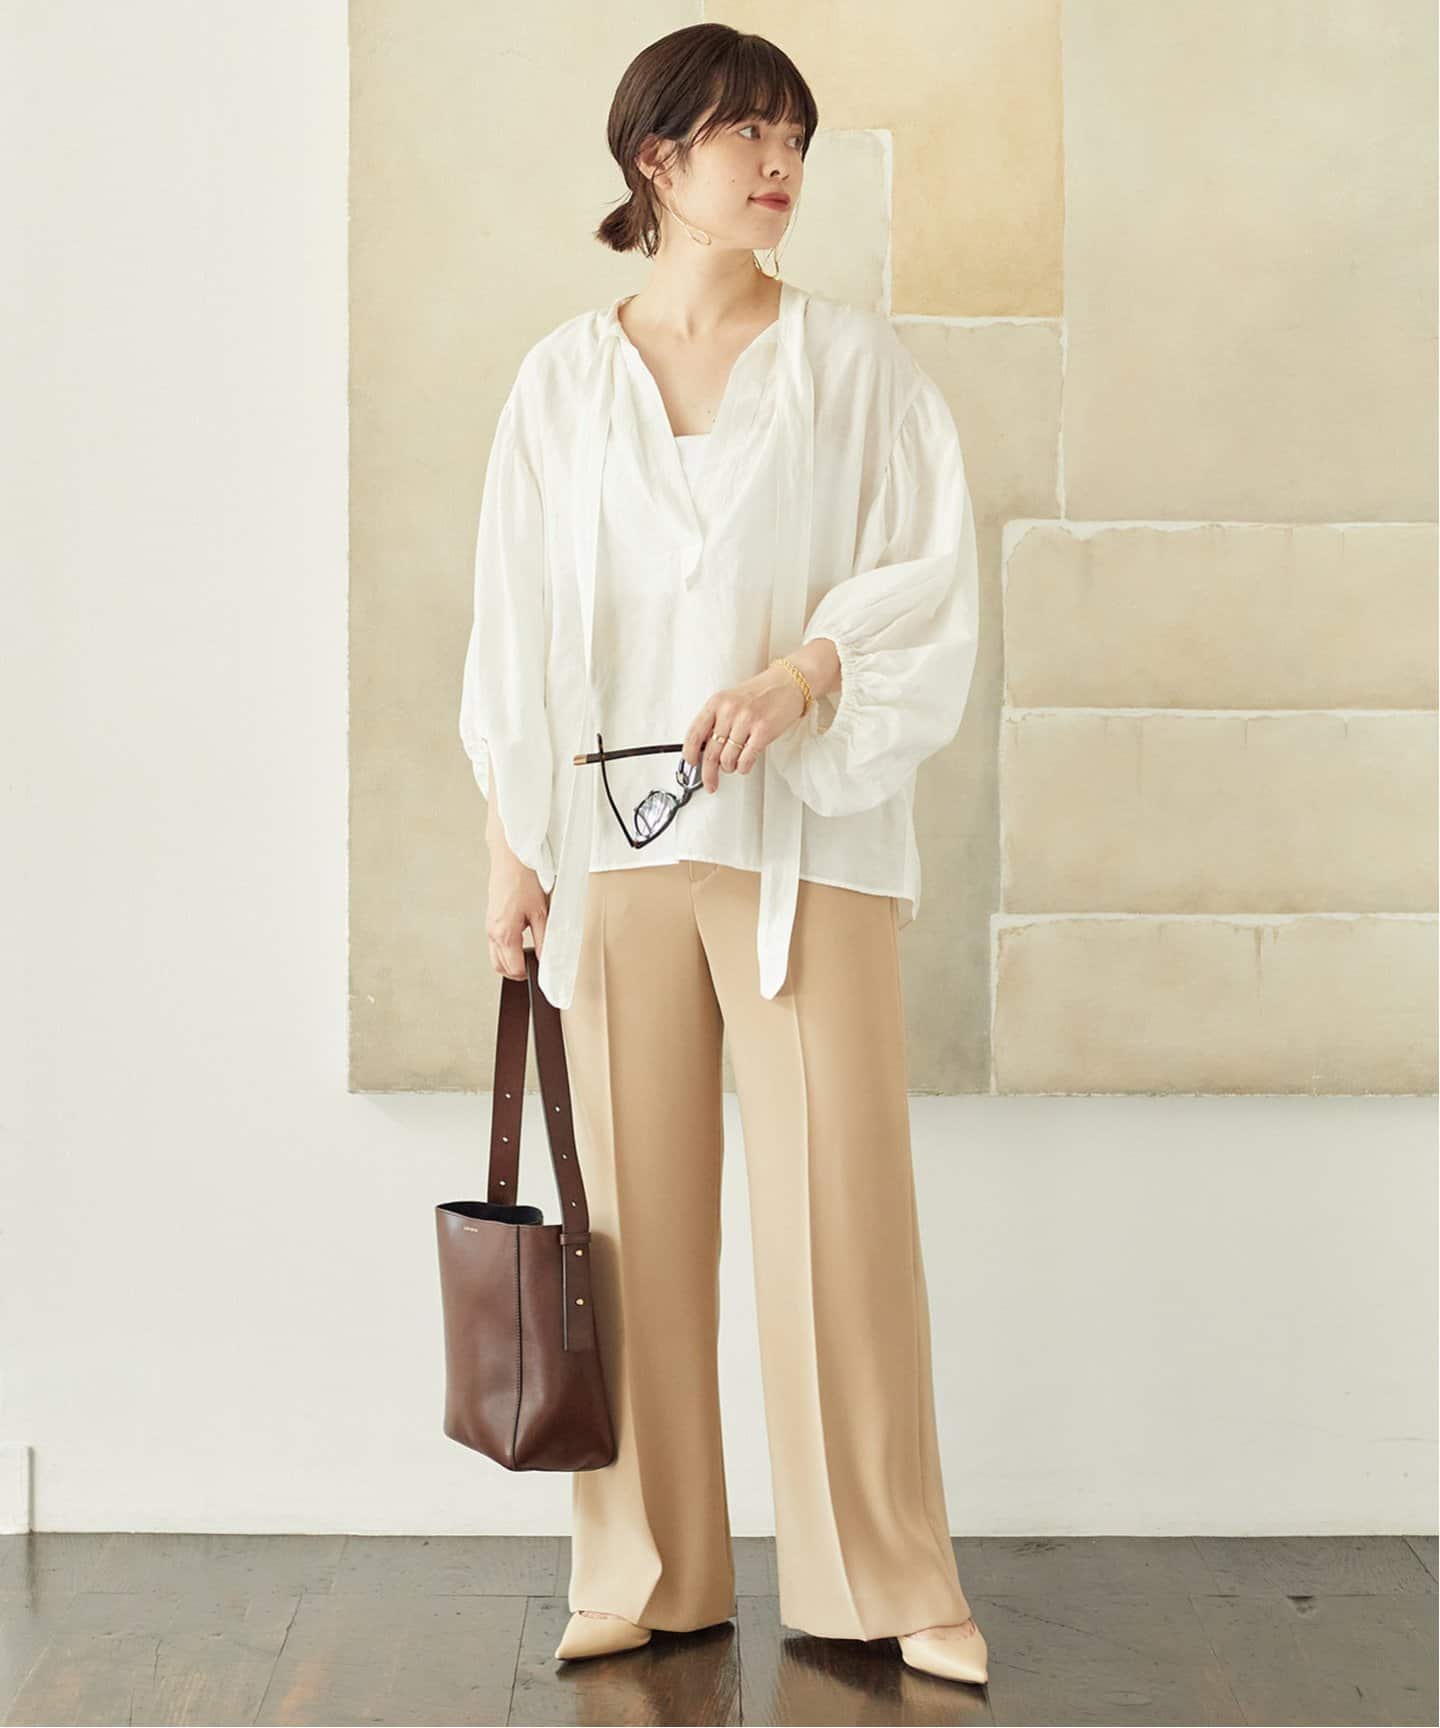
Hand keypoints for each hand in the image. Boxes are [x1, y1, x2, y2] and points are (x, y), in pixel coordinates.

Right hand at [486, 853, 549, 980]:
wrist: (510, 859)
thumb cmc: (523, 880)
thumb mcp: (541, 913)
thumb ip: (544, 940)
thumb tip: (546, 959)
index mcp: (504, 934)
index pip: (514, 968)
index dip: (528, 974)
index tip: (541, 973)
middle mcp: (492, 933)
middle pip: (500, 967)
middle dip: (517, 972)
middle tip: (534, 970)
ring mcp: (489, 926)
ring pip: (495, 956)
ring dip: (509, 961)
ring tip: (528, 956)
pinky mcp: (490, 919)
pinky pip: (494, 943)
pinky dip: (505, 949)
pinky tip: (519, 942)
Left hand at [683, 644, 835, 792]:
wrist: (788, 683)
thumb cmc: (760, 693)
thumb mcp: (731, 700)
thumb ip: (716, 721)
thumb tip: (704, 748)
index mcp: (717, 702)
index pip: (694, 733)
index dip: (689, 754)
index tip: (691, 764)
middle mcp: (729, 711)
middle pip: (710, 753)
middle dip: (708, 773)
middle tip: (710, 783)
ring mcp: (746, 721)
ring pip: (727, 760)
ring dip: (729, 768)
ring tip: (734, 764)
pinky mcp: (763, 732)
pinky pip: (745, 761)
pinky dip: (743, 768)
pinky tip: (744, 764)